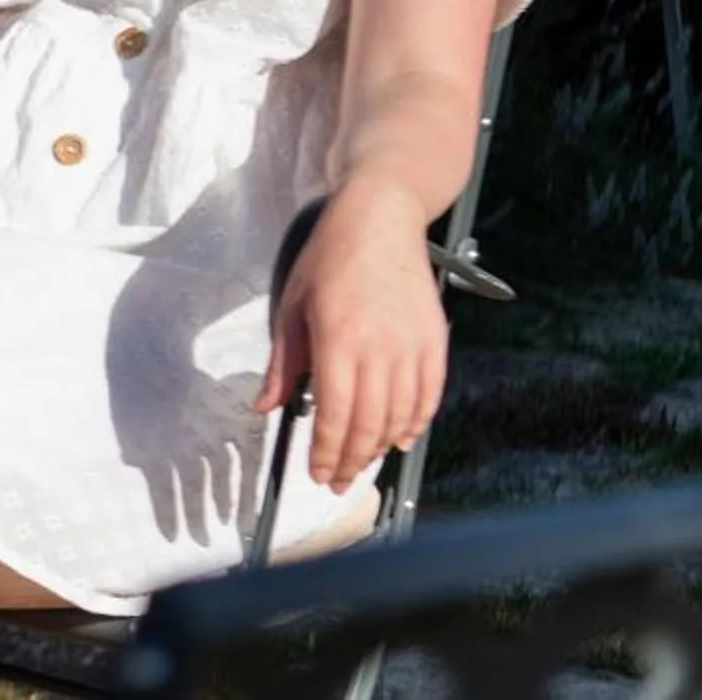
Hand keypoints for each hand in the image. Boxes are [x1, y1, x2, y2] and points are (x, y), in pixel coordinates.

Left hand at [254, 175, 446, 492]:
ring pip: (401, 417)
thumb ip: (283, 364)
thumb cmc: (329, 260)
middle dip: (352, 460)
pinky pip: (429, 397)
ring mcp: (412, 348)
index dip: (327, 451)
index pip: (334, 415)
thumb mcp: (293, 307)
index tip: (317, 473)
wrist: (380, 221)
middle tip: (338, 480)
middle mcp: (380, 350)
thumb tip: (265, 406)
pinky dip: (416, 424)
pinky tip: (402, 438)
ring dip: (381, 447)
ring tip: (363, 463)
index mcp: (338, 341)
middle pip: (369, 424)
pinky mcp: (436, 343)